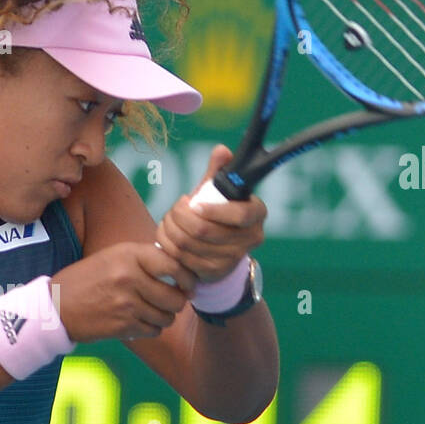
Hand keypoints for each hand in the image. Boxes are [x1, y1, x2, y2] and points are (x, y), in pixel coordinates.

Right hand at [51, 241, 196, 343]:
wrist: (55, 306)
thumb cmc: (87, 279)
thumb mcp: (113, 257)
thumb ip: (144, 259)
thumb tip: (182, 270)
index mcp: (129, 255)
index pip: (174, 265)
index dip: (188, 277)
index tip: (189, 284)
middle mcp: (130, 277)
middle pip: (175, 297)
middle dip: (177, 302)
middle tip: (171, 301)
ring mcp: (127, 303)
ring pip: (167, 317)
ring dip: (164, 317)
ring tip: (150, 311)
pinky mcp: (123, 325)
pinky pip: (153, 330)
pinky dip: (150, 328)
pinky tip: (137, 321)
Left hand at [154, 144, 265, 283]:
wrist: (217, 245)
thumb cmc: (217, 209)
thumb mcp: (218, 189)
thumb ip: (219, 170)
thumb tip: (221, 151)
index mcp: (257, 212)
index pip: (240, 215)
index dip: (213, 210)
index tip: (193, 203)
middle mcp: (251, 238)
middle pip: (205, 231)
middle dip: (180, 216)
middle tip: (175, 208)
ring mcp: (233, 258)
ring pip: (188, 244)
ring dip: (170, 229)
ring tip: (169, 219)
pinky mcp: (214, 271)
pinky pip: (182, 259)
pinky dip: (168, 245)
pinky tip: (167, 236)